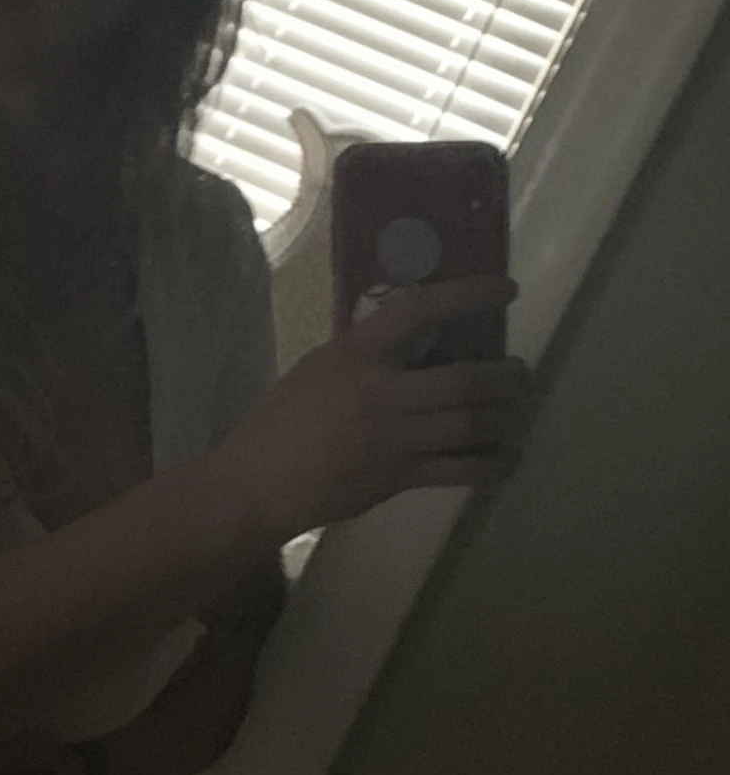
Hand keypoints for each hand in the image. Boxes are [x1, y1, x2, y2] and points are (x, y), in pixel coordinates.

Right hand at [215, 274, 534, 542]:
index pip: (421, 310)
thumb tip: (409, 339)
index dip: (470, 294)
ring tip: (517, 409)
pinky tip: (508, 456)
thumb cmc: (277, 423)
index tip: (508, 289)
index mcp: (356, 355)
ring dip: (508, 415)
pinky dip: (494, 463)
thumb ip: (362, 354)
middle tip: (519, 373)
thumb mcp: (316, 369)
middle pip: (468, 378)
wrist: (255, 486)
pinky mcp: (399, 478)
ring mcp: (394, 439)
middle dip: (508, 376)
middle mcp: (382, 393)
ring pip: (474, 423)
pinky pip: (462, 470)